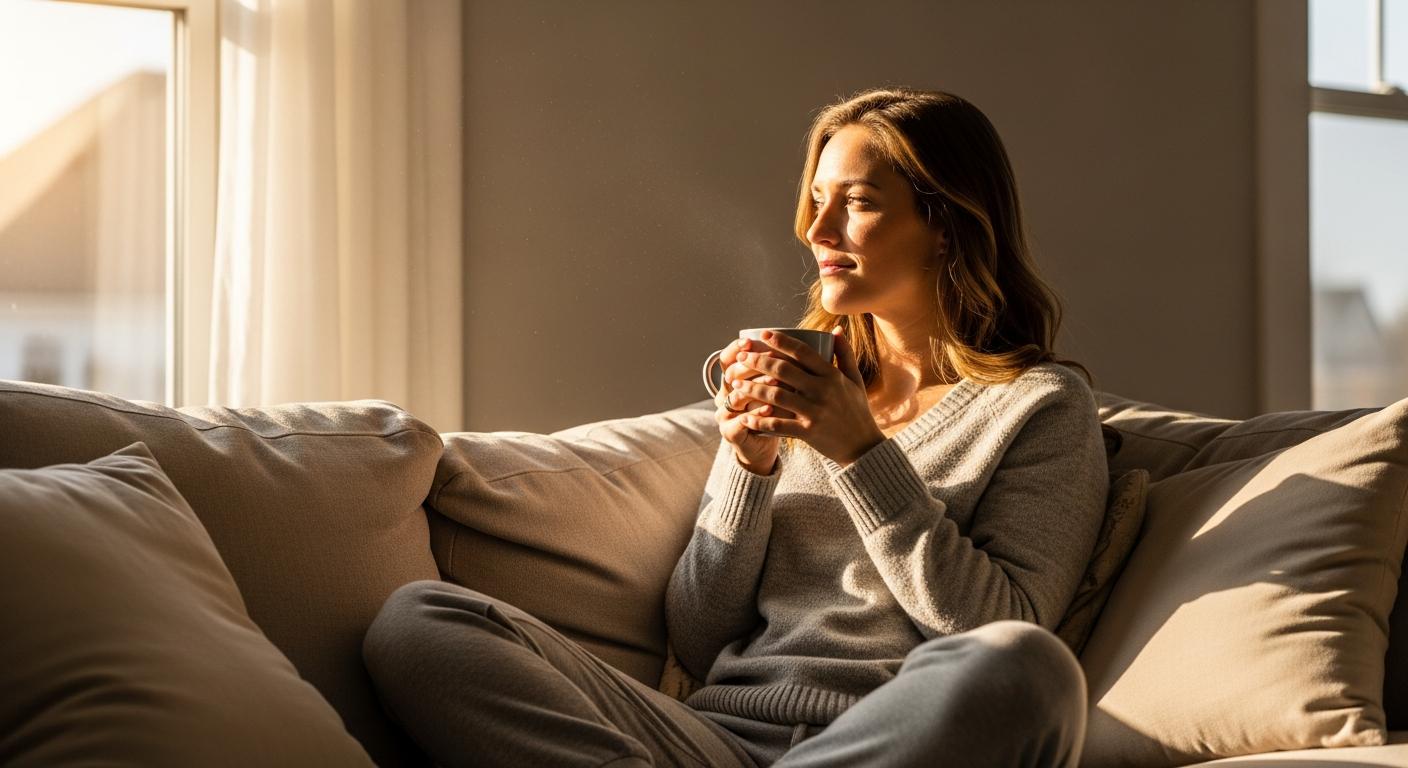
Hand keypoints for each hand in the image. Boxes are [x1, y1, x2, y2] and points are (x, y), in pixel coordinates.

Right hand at [712, 337, 779, 474]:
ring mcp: (724, 414)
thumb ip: (784, 367)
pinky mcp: (730, 432)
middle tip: (773, 358)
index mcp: (731, 380)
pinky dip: (757, 414)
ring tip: (777, 383)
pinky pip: (741, 421)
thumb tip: (804, 342)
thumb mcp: (778, 387)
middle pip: (731, 374)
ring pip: (736, 396)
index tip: (752, 340)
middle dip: (753, 365)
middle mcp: (724, 394)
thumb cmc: (776, 412)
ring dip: (758, 388)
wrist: (764, 446)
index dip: (737, 348)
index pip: (727, 358)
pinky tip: (771, 409)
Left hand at [728, 328, 885, 466]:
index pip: (803, 352)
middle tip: (741, 357)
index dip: (781, 341)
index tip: (763, 334)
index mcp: (832, 375)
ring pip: (776, 396)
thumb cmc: (856, 410)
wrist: (863, 447)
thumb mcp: (855, 380)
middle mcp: (823, 391)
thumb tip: (837, 329)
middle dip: (758, 361)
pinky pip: (778, 425)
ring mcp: (815, 412)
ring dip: (752, 389)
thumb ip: (845, 354)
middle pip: (783, 371)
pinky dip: (759, 420)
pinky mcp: (808, 432)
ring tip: (735, 383)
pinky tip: (745, 416)